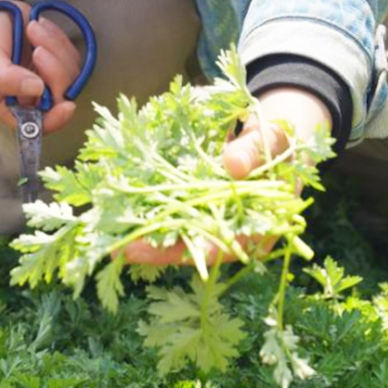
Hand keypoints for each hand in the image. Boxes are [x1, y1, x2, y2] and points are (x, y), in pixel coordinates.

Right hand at [0, 0, 82, 134]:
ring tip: (32, 28)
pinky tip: (39, 26)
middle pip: (60, 97)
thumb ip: (7, 78)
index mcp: (9, 106)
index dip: (55, 119)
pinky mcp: (59, 62)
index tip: (67, 106)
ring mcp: (48, 80)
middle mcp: (31, 98)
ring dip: (55, 48)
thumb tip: (37, 89)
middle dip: (55, 71)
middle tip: (37, 48)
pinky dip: (58, 39)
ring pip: (71, 75)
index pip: (38, 125)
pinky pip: (72, 55)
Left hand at [123, 87, 331, 265]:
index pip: (225, 245)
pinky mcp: (196, 203)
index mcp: (259, 226)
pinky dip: (147, 211)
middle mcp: (231, 230)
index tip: (172, 253)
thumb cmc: (279, 139)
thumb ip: (256, 150)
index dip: (196, 251)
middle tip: (120, 249)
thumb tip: (234, 165)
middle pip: (192, 247)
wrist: (272, 135)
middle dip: (156, 250)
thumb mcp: (275, 138)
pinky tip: (119, 207)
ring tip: (108, 234)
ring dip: (144, 235)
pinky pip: (170, 211)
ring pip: (176, 233)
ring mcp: (212, 218)